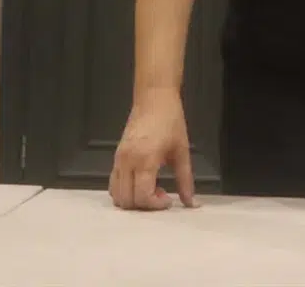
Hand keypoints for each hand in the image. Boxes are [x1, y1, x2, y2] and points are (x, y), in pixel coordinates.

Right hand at [109, 88, 197, 209]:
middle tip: (161, 194)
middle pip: (127, 200)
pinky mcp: (116, 156)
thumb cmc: (171, 121)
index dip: (156, 205)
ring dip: (133, 199)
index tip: (169, 200)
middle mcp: (127, 162)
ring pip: (116, 194)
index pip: (142, 196)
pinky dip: (124, 191)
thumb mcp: (182, 151)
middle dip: (144, 205)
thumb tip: (191, 203)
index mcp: (145, 160)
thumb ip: (185, 179)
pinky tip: (141, 182)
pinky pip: (113, 183)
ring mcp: (118, 159)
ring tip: (152, 188)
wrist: (154, 98)